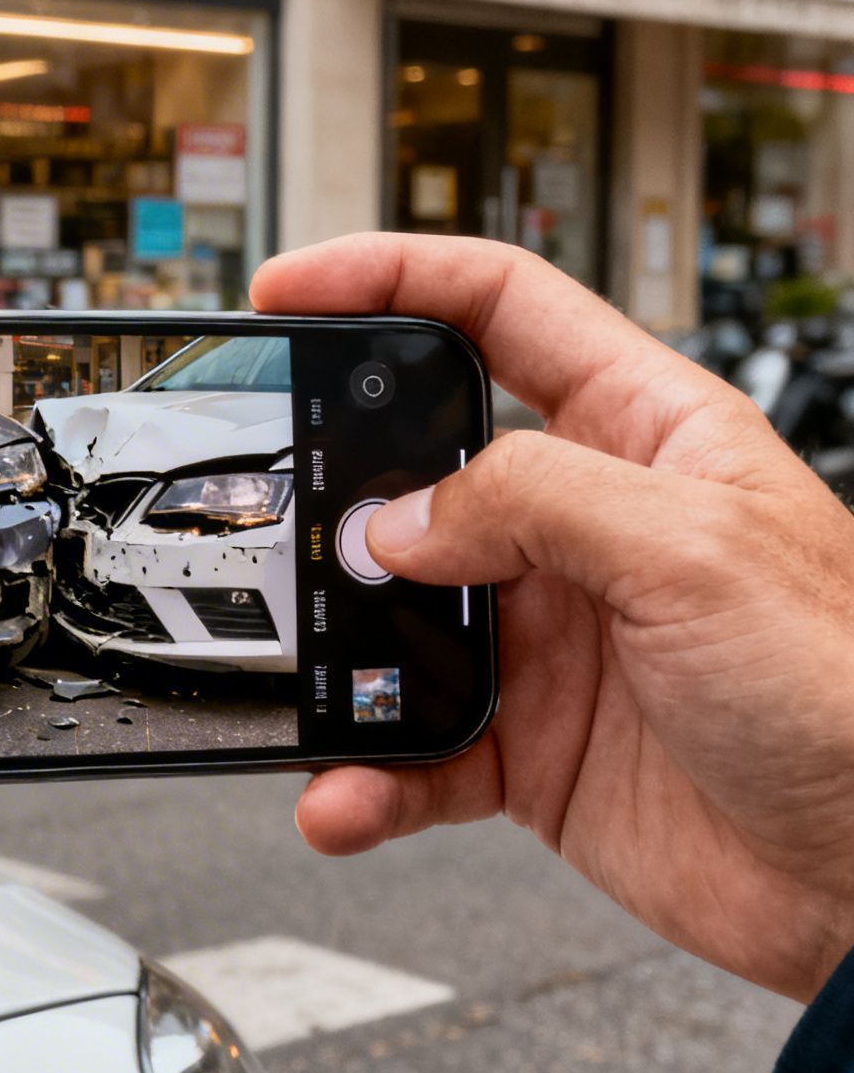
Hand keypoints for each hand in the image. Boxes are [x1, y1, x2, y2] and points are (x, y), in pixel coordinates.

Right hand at [250, 233, 853, 1001]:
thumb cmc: (852, 696)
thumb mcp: (698, 552)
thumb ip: (533, 502)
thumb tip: (398, 518)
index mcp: (645, 436)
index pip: (501, 312)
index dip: (393, 281)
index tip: (293, 288)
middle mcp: (587, 528)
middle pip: (419, 469)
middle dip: (336, 489)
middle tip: (277, 511)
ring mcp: (550, 636)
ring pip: (396, 621)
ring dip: (339, 658)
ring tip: (312, 683)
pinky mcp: (527, 743)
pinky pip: (412, 747)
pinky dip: (366, 774)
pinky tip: (350, 791)